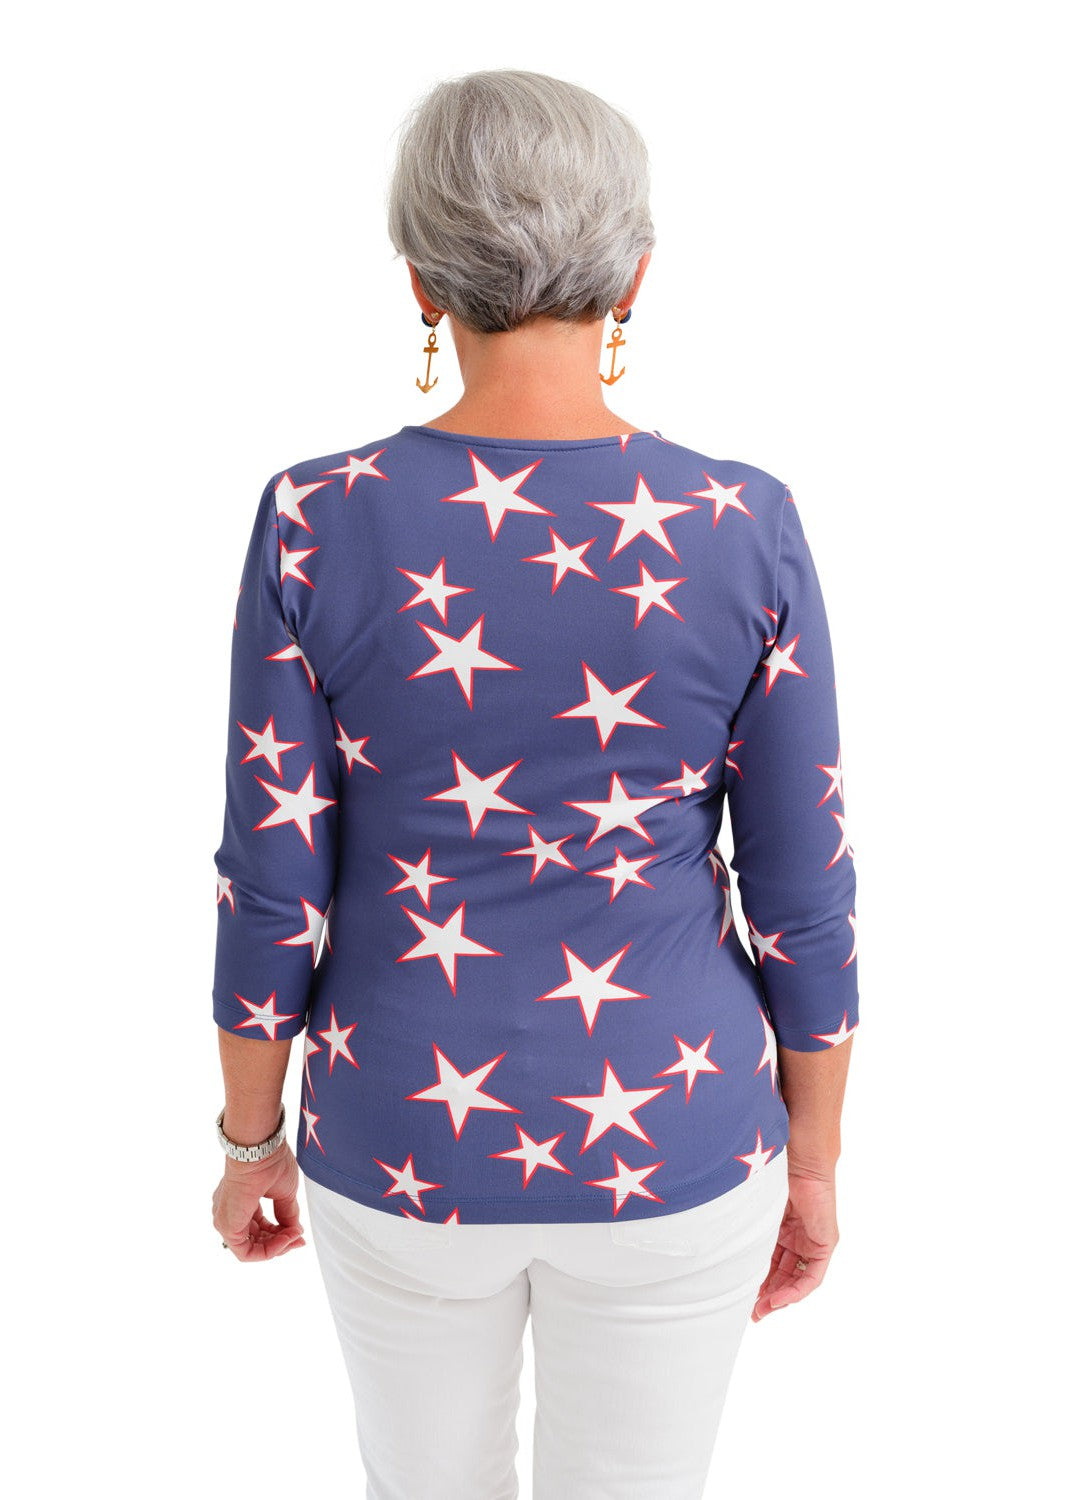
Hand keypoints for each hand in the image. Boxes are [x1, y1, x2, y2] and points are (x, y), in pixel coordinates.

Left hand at [213, 1141, 306, 1261]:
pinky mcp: (227, 1226)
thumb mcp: (284, 1193)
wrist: (259, 1151)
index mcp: (241, 1201)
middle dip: (280, 1242)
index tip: (298, 1232)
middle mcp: (230, 1212)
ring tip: (294, 1236)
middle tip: (299, 1238)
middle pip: (256, 1240)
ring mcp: (226, 1220)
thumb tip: (294, 1231)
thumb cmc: (269, 1162)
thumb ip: (287, 1214)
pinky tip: (285, 1239)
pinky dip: (267, 1251)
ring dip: (276, 1247)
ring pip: (250, 1249)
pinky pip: (245, 1252)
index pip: (260, 1227)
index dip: (281, 1234)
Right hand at [751, 1160, 837, 1320]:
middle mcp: (798, 1238)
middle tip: (752, 1312)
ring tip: (762, 1310)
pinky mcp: (825, 1244)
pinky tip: (781, 1299)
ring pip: (797, 1279)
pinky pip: (812, 1275)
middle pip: (784, 1275)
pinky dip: (797, 1289)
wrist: (800, 1159)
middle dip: (768, 1295)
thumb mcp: (759, 1212)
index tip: (745, 1298)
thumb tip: (723, 1251)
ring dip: (780, 1297)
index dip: (760, 1281)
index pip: (772, 1263)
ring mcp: (812, 1242)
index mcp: (782, 1229)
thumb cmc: (775, 1174)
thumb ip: (751, 1233)